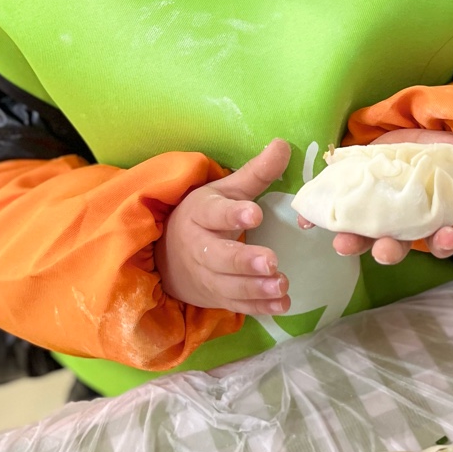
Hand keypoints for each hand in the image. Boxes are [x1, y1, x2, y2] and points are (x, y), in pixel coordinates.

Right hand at [156, 139, 291, 312]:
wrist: (169, 257)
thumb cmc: (205, 217)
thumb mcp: (224, 191)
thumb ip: (256, 173)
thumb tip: (283, 144)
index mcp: (201, 214)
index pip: (215, 213)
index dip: (233, 214)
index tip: (254, 213)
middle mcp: (200, 248)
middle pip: (221, 256)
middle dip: (245, 261)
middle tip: (271, 261)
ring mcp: (207, 277)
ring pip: (230, 285)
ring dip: (256, 288)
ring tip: (282, 285)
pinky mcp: (217, 297)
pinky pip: (237, 305)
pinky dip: (259, 307)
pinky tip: (282, 304)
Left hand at [298, 128, 452, 265]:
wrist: (414, 136)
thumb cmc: (446, 156)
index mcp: (432, 222)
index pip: (440, 240)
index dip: (443, 242)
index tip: (448, 237)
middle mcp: (401, 225)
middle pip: (396, 245)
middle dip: (391, 249)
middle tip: (387, 248)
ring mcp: (373, 214)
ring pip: (362, 235)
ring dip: (353, 240)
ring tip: (343, 241)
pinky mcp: (350, 197)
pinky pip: (331, 212)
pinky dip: (316, 218)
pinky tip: (305, 220)